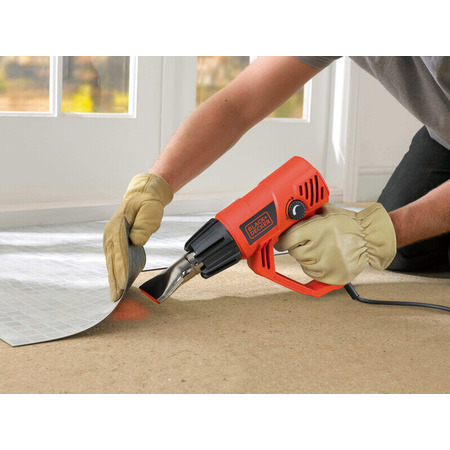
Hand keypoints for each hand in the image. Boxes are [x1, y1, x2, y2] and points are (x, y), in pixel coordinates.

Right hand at [103, 174, 172, 300]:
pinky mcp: (114, 243)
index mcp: (117, 227)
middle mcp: (110, 234)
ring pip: (111, 263)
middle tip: (115, 297)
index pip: (120, 252)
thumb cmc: (147, 205)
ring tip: (114, 295)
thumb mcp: (150, 211)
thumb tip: (136, 241)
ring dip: (113, 279)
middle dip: (114, 280)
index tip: (122, 284)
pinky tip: (118, 283)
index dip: (121, 269)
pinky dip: (115, 272)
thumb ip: (144, 226)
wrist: (142, 196)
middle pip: (112, 261)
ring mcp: (110, 239)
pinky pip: (114, 260)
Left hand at [274, 203, 396, 284]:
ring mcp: (326, 264)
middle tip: (307, 242)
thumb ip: (308, 215)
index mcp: (317, 229)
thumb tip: (288, 217)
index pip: (288, 239)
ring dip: (306, 257)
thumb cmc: (348, 224)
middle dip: (297, 247)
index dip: (283, 241)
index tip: (282, 241)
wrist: (370, 239)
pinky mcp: (331, 276)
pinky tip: (324, 258)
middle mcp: (320, 247)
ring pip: (302, 263)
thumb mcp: (327, 212)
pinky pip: (312, 274)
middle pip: (294, 252)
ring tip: (320, 248)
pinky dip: (314, 267)